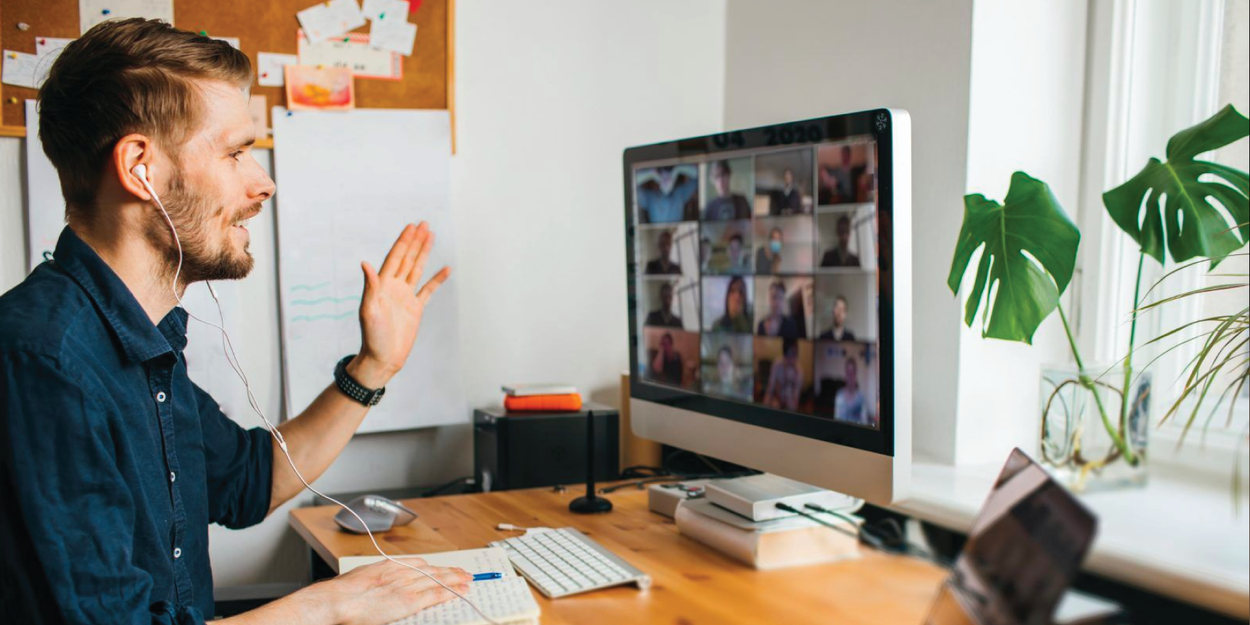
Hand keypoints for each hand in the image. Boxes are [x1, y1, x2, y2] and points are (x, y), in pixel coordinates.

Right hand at [312, 558, 472, 624]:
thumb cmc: (342, 592)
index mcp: (389, 566)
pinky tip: (460, 592)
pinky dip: (450, 592)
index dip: (434, 567)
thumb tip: (376, 583)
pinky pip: (435, 595)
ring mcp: (407, 586)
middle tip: (464, 572)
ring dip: (455, 580)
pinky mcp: (409, 601)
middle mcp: (402, 573)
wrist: (338, 599)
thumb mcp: (361, 577)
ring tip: (468, 580)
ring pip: (438, 580)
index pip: (419, 564)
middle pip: (432, 570)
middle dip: (450, 571)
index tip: (442, 568)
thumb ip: (375, 578)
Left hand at [352, 223, 450, 388]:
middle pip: (407, 258)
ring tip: (431, 236)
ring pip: (417, 269)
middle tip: (424, 224)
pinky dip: (437, 279)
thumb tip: (365, 263)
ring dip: (424, 253)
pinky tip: (445, 269)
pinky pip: (428, 290)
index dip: (403, 242)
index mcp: (382, 285)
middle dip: (415, 241)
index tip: (411, 227)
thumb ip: (370, 286)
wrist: (383, 358)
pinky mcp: (416, 308)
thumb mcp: (368, 311)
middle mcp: (394, 287)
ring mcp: (405, 297)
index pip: (395, 258)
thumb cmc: (372, 337)